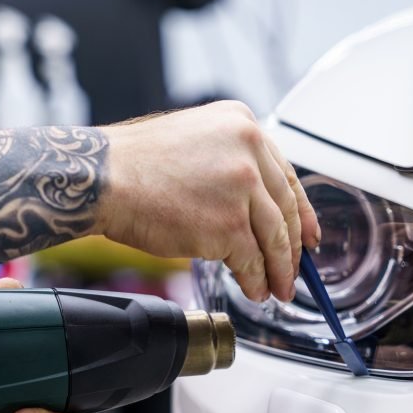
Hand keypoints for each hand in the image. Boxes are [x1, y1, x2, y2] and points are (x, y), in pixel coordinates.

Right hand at [96, 100, 320, 301]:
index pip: (286, 174)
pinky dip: (256, 279)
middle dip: (292, 248)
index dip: (302, 211)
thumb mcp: (195, 140)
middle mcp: (248, 149)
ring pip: (274, 237)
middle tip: (294, 270)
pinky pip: (252, 259)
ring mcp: (241, 186)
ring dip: (278, 269)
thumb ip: (229, 162)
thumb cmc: (134, 164)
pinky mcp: (228, 223)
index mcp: (242, 124)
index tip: (309, 235)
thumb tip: (255, 205)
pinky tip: (253, 288)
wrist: (103, 178)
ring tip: (276, 288)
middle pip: (285, 208)